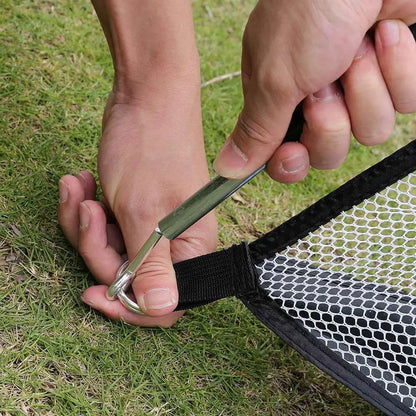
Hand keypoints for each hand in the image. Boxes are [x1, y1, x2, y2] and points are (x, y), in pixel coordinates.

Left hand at [58, 0, 217, 326]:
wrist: (147, 97)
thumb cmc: (154, 148)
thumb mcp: (145, 213)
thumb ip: (151, 266)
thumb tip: (162, 310)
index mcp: (191, 248)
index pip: (164, 302)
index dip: (127, 305)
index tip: (94, 294)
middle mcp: (176, 241)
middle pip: (127, 275)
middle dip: (95, 247)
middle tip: (87, 213)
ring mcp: (153, 224)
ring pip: (109, 249)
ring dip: (84, 224)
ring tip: (79, 190)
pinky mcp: (134, 208)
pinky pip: (103, 226)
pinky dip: (86, 208)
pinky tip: (82, 182)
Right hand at [213, 1, 415, 181]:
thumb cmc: (308, 10)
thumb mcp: (274, 79)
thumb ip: (256, 131)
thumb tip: (226, 168)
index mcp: (279, 102)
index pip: (285, 157)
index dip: (291, 162)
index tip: (293, 152)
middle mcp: (316, 100)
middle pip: (328, 152)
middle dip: (331, 121)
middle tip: (324, 85)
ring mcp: (357, 88)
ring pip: (370, 131)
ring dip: (365, 89)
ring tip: (355, 50)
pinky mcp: (394, 74)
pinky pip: (405, 104)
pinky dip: (398, 70)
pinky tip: (384, 37)